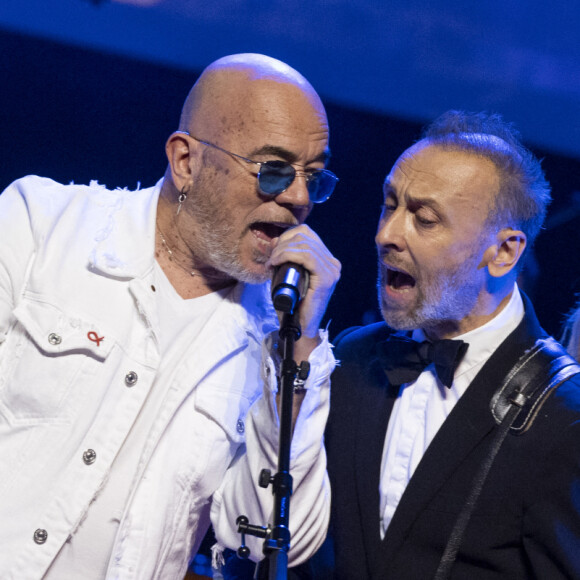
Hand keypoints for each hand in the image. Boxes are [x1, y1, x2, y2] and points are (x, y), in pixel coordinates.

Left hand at [267, 225, 340, 357]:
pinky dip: (287, 255)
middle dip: (282, 243)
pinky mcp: (326, 278)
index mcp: (326, 260)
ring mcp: (331, 270)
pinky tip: (276, 261)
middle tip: (270, 258)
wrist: (298, 327)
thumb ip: (283, 257)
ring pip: (304, 245)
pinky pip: (307, 256)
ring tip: (272, 262)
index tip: (273, 250)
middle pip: (304, 236)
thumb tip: (275, 240)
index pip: (306, 234)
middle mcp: (332, 263)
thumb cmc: (292, 303)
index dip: (286, 236)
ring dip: (282, 250)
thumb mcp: (285, 274)